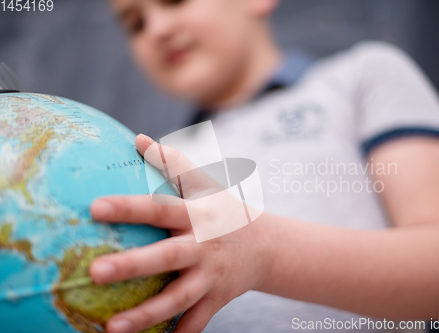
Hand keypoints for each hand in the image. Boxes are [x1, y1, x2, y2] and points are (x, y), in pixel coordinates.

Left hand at [89, 134, 269, 332]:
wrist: (268, 246)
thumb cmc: (227, 210)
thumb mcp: (208, 184)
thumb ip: (174, 162)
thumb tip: (138, 138)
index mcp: (197, 215)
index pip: (161, 207)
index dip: (131, 207)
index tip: (95, 207)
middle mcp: (203, 246)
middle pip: (166, 257)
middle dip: (132, 266)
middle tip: (95, 271)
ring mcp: (211, 276)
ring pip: (177, 299)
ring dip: (146, 314)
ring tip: (111, 328)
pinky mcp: (217, 299)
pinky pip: (195, 322)